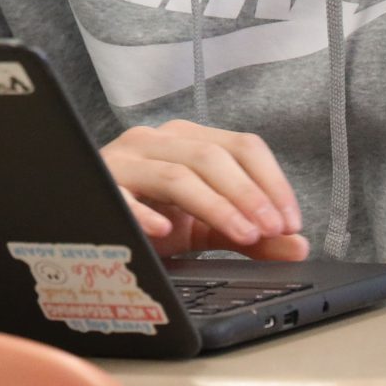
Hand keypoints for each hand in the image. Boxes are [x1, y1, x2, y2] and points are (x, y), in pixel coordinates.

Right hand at [99, 119, 308, 260]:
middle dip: (249, 194)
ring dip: (216, 205)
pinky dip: (146, 213)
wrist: (87, 220)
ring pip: (177, 173)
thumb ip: (250, 236)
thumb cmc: (149, 216)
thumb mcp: (204, 227)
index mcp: (188, 140)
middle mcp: (158, 141)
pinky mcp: (99, 185)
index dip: (272, 182)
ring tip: (241, 234)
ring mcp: (126, 160)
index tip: (291, 222)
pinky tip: (166, 232)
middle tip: (272, 229)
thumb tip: (298, 245)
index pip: (243, 146)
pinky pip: (123, 195)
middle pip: (212, 157)